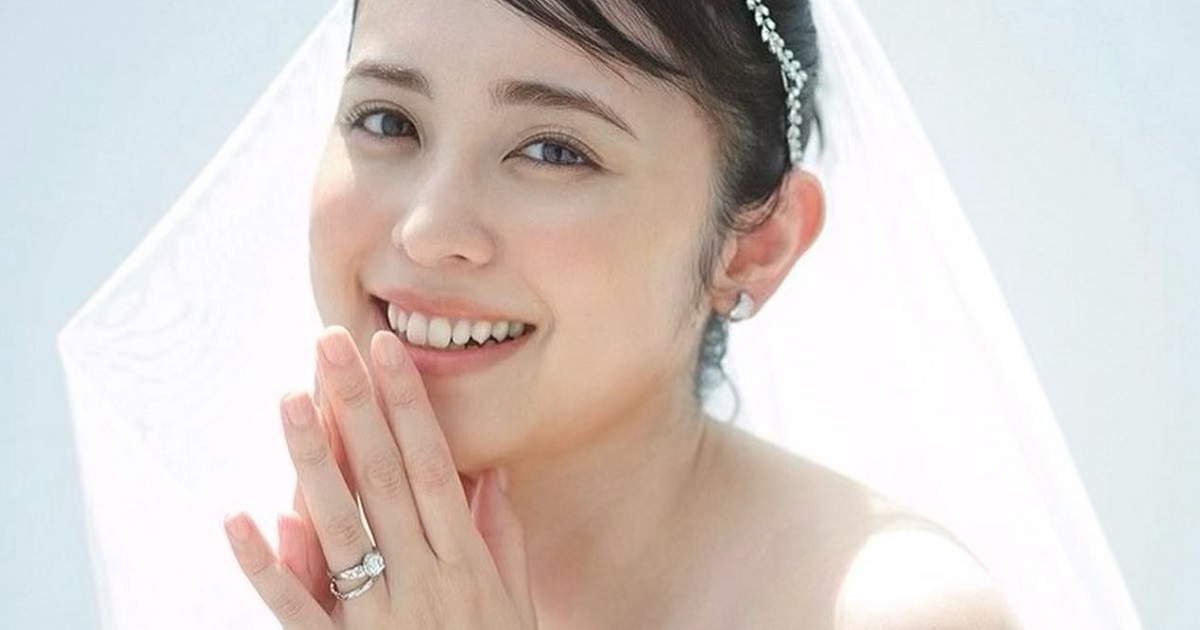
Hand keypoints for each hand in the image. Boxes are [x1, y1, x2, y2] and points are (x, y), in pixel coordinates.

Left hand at [224, 326, 536, 628]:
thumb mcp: (517, 607)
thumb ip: (502, 540)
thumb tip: (488, 473)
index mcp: (468, 566)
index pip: (435, 468)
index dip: (410, 407)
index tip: (386, 353)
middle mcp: (424, 583)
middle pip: (386, 481)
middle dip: (357, 408)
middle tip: (329, 343)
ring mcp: (380, 620)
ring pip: (342, 529)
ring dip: (313, 461)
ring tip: (288, 398)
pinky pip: (298, 610)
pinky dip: (266, 565)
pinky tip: (238, 516)